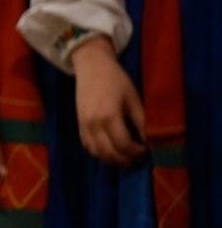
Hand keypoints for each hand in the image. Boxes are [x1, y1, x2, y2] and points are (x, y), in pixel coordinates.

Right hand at [73, 36, 145, 166]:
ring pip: (97, 153)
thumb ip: (141, 122)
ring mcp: (84, 126)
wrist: (91, 67)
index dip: (137, 152)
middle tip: (139, 158)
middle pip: (110, 153)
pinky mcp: (79, 125)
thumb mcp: (134, 99)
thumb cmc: (116, 80)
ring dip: (113, 160)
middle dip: (126, 160)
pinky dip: (101, 154)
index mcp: (109, 116)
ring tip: (127, 158)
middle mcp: (93, 124)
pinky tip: (111, 151)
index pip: (123, 145)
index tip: (147, 150)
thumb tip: (148, 141)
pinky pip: (89, 147)